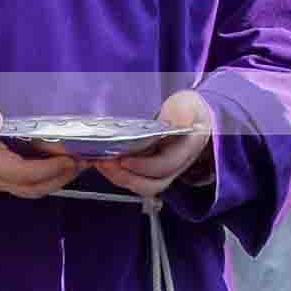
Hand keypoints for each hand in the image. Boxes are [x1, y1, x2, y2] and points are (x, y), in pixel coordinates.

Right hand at [0, 90, 76, 199]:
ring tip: (77, 162)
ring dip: (57, 179)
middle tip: (84, 160)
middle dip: (61, 177)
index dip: (48, 168)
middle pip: (32, 188)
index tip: (69, 157)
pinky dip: (46, 175)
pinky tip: (57, 161)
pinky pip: (26, 183)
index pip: (21, 174)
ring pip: (30, 189)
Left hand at [95, 90, 212, 199]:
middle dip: (126, 176)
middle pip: (153, 184)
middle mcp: (176, 166)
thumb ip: (183, 112)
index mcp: (187, 148)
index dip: (145, 166)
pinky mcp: (150, 172)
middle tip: (105, 162)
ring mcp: (164, 172)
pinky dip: (118, 175)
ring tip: (102, 163)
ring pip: (143, 186)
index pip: (167, 164)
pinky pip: (135, 180)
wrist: (188, 118)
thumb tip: (181, 123)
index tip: (123, 159)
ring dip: (120, 178)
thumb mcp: (187, 104)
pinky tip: (104, 162)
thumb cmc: (185, 111)